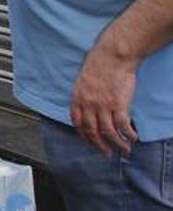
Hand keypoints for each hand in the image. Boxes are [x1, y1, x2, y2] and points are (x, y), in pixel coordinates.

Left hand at [70, 42, 138, 156]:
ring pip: (108, 132)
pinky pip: (123, 125)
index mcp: (77, 99)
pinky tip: (133, 138)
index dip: (84, 136)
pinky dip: (128, 134)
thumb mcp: (83, 81)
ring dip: (117, 144)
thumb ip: (84, 96)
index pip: (78, 124)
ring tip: (124, 150)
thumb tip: (88, 107)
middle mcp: (88, 105)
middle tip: (107, 154)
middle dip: (100, 145)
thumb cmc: (99, 65)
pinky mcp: (118, 105)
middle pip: (92, 131)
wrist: (112, 56)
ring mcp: (103, 106)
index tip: (91, 142)